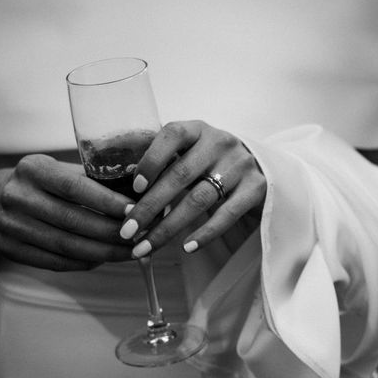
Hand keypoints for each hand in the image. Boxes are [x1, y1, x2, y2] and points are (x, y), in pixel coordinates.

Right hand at [0, 154, 133, 270]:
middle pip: (73, 220)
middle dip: (112, 232)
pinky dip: (84, 262)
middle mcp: (17, 196)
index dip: (108, 202)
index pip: (75, 188)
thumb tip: (141, 197)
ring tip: (129, 252)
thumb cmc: (46, 184)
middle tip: (140, 236)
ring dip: (103, 252)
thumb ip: (94, 180)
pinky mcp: (10, 248)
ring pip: (66, 245)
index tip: (136, 210)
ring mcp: (10, 225)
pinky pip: (55, 261)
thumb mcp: (62, 170)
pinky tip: (104, 259)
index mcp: (33, 169)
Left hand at [119, 120, 265, 256]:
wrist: (257, 167)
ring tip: (147, 246)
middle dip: (150, 206)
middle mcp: (220, 143)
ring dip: (169, 226)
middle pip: (181, 175)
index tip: (134, 188)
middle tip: (128, 231)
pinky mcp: (256, 188)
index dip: (152, 160)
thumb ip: (161, 161)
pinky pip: (227, 214)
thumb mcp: (188, 152)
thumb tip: (120, 183)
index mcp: (198, 130)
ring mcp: (240, 165)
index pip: (172, 135)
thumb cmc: (209, 162)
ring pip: (200, 198)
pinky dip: (205, 233)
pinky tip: (187, 247)